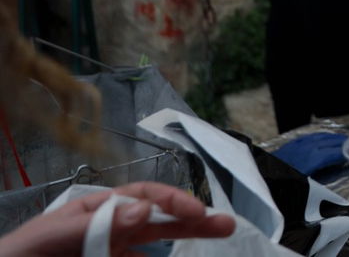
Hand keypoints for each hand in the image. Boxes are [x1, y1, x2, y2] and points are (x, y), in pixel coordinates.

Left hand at [0, 182, 235, 256]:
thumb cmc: (21, 256)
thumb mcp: (53, 238)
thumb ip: (96, 226)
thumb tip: (145, 209)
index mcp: (95, 212)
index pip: (143, 198)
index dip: (173, 202)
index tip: (198, 213)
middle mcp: (106, 233)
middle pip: (156, 223)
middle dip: (192, 222)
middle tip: (226, 226)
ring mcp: (107, 255)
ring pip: (149, 253)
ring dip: (177, 247)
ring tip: (209, 244)